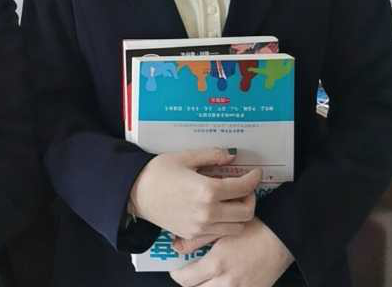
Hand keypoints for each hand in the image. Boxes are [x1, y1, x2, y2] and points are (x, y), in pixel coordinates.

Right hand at [130, 149, 259, 240]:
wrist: (136, 192)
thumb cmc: (158, 171)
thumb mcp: (185, 157)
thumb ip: (211, 156)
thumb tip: (231, 156)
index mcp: (207, 190)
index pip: (242, 187)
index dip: (253, 179)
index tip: (255, 173)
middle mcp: (208, 212)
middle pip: (246, 212)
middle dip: (250, 198)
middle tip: (245, 187)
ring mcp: (201, 227)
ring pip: (237, 227)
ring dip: (240, 213)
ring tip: (233, 200)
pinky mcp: (194, 236)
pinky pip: (220, 233)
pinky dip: (226, 224)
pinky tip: (219, 211)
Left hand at [172, 217, 293, 286]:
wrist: (281, 238)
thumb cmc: (252, 229)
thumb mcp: (222, 229)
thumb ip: (197, 239)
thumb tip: (176, 247)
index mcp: (217, 264)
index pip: (186, 280)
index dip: (177, 275)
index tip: (177, 269)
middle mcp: (227, 282)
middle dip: (191, 283)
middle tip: (190, 273)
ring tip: (205, 277)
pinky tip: (221, 281)